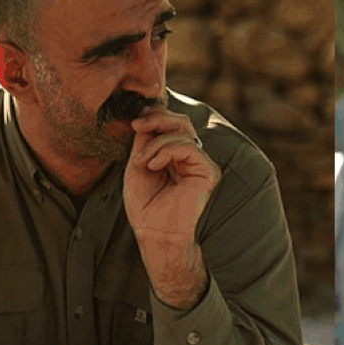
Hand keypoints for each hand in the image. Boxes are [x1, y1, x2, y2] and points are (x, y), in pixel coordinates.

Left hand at [123, 107, 220, 244]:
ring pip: (183, 132)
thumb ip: (146, 139)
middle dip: (157, 118)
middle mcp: (190, 156)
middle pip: (181, 120)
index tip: (135, 121)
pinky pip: (190, 147)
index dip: (155, 115)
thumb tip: (147, 114)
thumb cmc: (144, 203)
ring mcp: (201, 163)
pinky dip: (168, 151)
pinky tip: (154, 166)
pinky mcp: (209, 172)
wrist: (154, 230)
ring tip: (143, 163)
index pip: (171, 123)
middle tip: (137, 125)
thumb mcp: (138, 163)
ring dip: (156, 144)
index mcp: (175, 153)